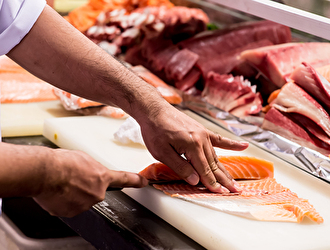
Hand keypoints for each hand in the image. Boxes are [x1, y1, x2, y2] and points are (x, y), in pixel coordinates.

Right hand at [33, 149, 147, 216]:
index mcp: (102, 177)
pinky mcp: (70, 212)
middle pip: (94, 191)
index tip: (143, 182)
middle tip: (72, 179)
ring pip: (81, 200)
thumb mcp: (84, 158)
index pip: (124, 179)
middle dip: (85, 186)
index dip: (135, 181)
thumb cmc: (62, 162)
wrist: (45, 172)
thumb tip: (89, 174)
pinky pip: (69, 206)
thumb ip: (92, 169)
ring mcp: (84, 204)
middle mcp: (96, 193)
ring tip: (62, 183)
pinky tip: (57, 191)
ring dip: (73, 194)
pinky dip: (63, 201)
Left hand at [139, 105, 247, 192]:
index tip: (221, 193)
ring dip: (225, 169)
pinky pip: (219, 139)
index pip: (204, 170)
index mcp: (192, 146)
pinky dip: (231, 144)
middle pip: (213, 164)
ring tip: (234, 181)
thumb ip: (180, 167)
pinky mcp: (202, 130)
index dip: (212, 183)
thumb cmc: (155, 130)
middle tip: (235, 191)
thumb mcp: (162, 152)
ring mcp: (203, 134)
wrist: (154, 110)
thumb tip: (195, 181)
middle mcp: (201, 139)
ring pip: (215, 156)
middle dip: (224, 180)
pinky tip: (243, 146)